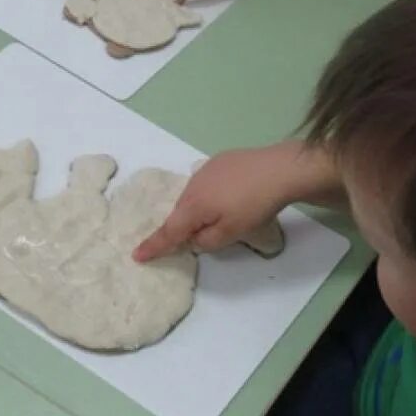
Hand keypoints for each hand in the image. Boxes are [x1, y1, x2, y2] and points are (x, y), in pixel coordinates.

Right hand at [133, 147, 298, 262]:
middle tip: (189, 239)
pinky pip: (206, 182)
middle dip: (180, 226)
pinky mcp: (220, 160)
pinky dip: (210, 193)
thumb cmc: (254, 205)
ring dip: (197, 209)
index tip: (137, 255)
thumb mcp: (230, 233)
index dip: (153, 246)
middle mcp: (192, 186)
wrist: (278, 169)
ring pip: (193, 196)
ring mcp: (206, 170)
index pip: (168, 232)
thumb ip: (206, 241)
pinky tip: (229, 194)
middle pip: (180, 212)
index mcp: (192, 207)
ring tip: (217, 216)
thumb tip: (194, 238)